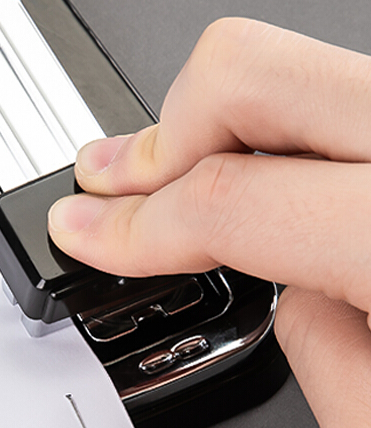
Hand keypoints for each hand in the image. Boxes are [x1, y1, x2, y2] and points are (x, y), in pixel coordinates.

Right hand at [48, 18, 370, 427]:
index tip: (84, 226)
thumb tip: (277, 282)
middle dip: (160, 138)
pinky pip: (358, 111)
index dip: (130, 221)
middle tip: (114, 180)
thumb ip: (311, 355)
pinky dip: (302, 146)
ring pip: (305, 73)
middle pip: (252, 74)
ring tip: (187, 188)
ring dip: (224, 135)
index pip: (227, 203)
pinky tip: (289, 193)